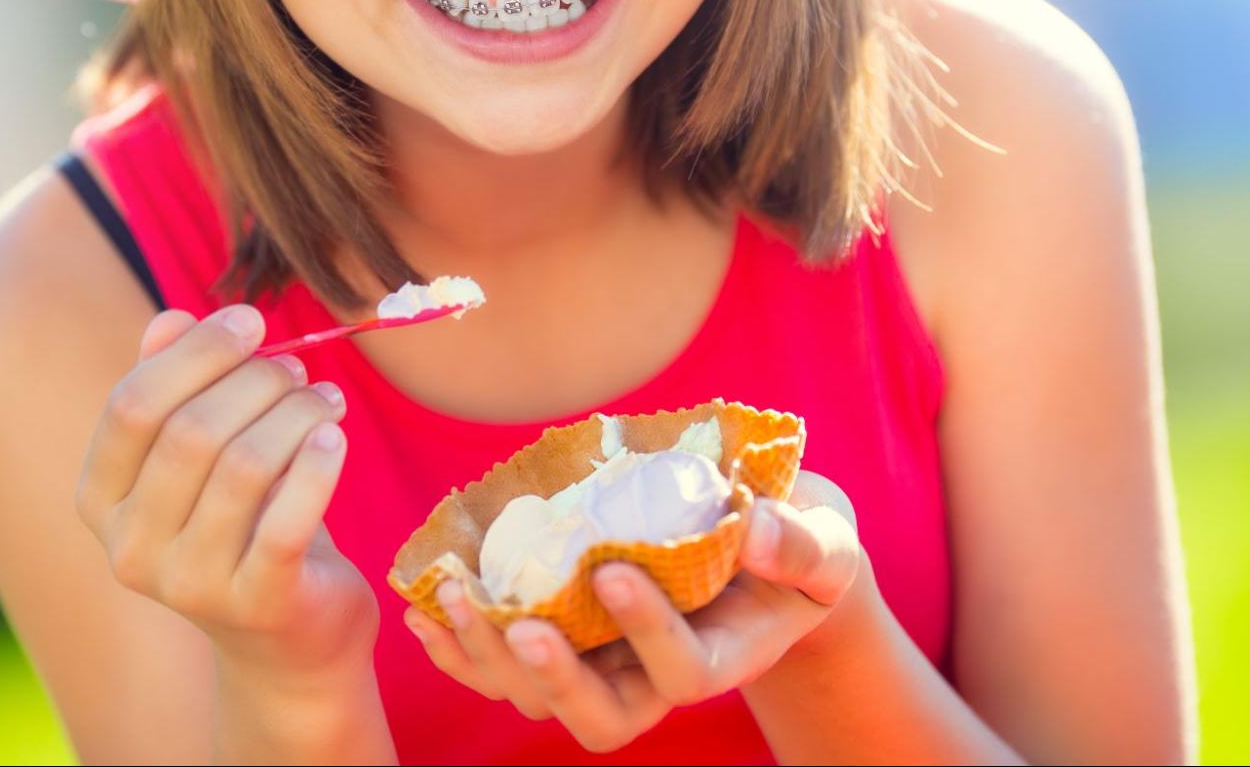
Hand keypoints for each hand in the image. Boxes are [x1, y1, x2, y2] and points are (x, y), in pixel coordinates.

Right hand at [74, 303, 375, 679]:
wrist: (287, 640)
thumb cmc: (241, 525)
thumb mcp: (200, 457)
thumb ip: (177, 388)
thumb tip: (170, 319)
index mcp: (101, 501)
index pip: (131, 406)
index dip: (194, 352)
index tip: (250, 319)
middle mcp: (130, 549)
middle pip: (191, 432)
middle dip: (255, 381)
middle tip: (298, 369)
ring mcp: (190, 585)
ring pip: (244, 467)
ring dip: (294, 414)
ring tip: (326, 400)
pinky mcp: (257, 605)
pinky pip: (287, 520)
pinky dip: (317, 466)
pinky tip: (335, 438)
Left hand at [403, 470, 863, 752]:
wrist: (763, 548)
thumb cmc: (799, 546)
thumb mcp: (826, 541)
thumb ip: (803, 544)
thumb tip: (760, 532)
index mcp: (721, 659)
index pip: (683, 675)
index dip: (647, 633)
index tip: (615, 570)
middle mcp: (653, 680)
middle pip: (600, 717)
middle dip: (555, 677)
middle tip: (523, 622)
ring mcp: (603, 666)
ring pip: (537, 696)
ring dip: (488, 655)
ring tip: (452, 597)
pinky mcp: (565, 640)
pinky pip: (502, 664)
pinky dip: (459, 645)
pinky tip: (424, 608)